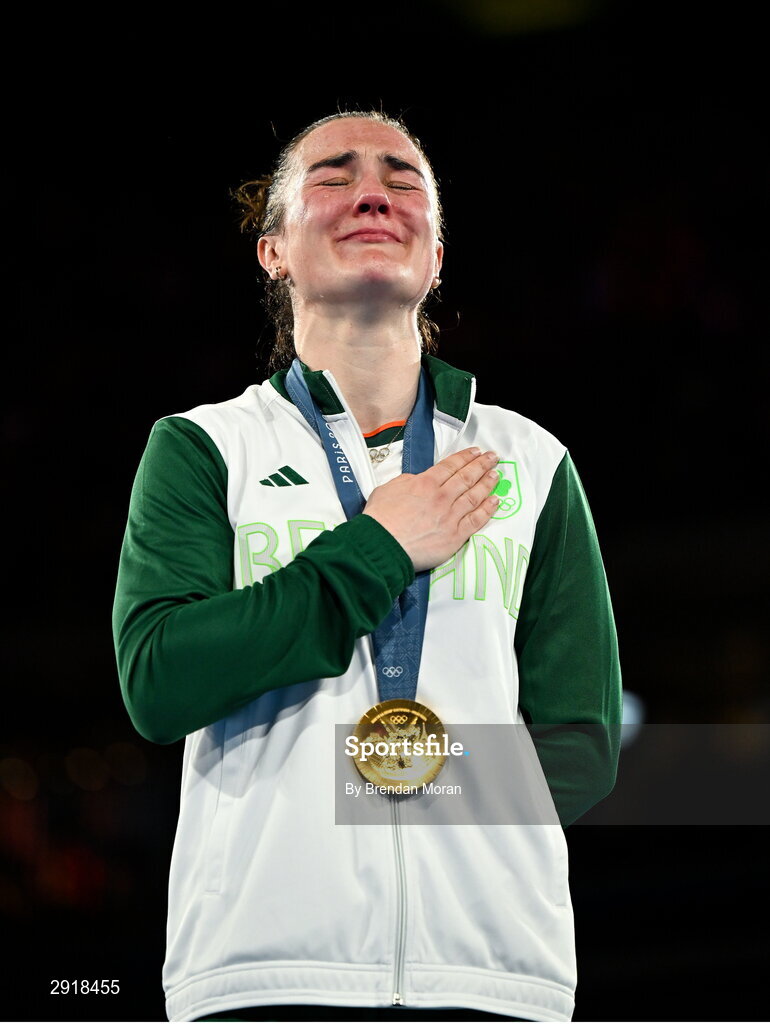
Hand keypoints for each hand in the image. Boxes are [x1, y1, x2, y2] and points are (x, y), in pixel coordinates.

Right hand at [362, 447, 499, 571]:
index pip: (451, 466)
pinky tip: (495, 501)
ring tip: (496, 475)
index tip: (476, 452)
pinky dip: (487, 509)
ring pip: (474, 496)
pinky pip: (476, 520)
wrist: (382, 545)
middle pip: (466, 477)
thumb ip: (407, 481)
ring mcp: (450, 516)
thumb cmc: (380, 519)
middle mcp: (441, 497)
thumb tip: (417, 480)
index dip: (465, 457)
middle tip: (493, 458)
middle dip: (482, 465)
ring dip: (487, 483)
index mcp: (425, 483)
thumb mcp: (388, 488)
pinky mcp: (455, 536)